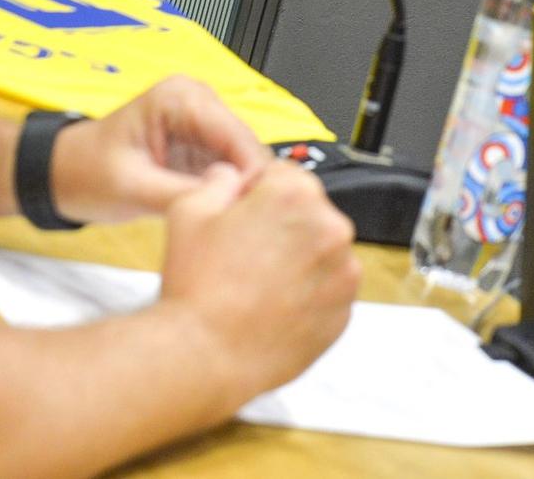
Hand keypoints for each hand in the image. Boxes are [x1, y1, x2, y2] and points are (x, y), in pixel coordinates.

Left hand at [49, 76, 269, 223]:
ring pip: (246, 163)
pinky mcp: (206, 147)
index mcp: (181, 98)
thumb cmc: (87, 173)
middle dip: (251, 186)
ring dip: (244, 193)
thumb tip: (230, 205)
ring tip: (237, 227)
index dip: (252, 176)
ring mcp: (205, 124)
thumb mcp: (132, 188)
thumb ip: (181, 195)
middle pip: (248, 149)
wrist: (65, 175)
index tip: (254, 215)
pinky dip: (233, 195)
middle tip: (247, 228)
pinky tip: (227, 219)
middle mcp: (200, 102)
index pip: (237, 135)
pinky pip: (233, 172)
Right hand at [157, 161, 360, 403]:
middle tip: (245, 255)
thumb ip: (218, 181)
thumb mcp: (189, 210)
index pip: (285, 177)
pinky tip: (273, 306)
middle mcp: (331, 229)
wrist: (206, 356)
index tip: (242, 218)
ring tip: (258, 285)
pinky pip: (328, 292)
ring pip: (322, 253)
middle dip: (282, 227)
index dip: (258, 195)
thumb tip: (231, 176)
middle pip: (308, 214)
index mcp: (296, 194)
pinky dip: (308, 295)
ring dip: (299, 260)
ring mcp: (343, 274)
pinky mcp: (344, 312)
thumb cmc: (197, 286)